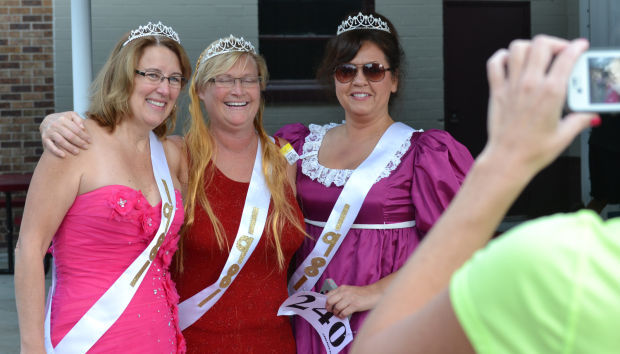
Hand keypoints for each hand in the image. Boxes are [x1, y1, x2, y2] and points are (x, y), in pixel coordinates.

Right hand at [40, 111, 90, 156]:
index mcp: (63, 119)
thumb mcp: (71, 115)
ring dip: (70, 147)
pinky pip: (50, 146)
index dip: (84, 135)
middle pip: (69, 135)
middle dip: (79, 142)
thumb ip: (78, 119)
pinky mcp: (44, 139)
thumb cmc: (63, 119)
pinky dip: (56, 151)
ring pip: (61, 141)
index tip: (90, 141)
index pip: (76, 129)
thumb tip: (83, 128)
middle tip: (86, 147)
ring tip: (77, 152)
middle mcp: (55, 125)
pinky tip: (64, 156)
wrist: (46, 121)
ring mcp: (49, 132)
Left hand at [325, 284, 381, 318]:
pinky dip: (342, 316)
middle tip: (331, 311)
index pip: (328, 295)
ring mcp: (350, 298)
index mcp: (342, 288)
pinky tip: (343, 316)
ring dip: (336, 313)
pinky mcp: (355, 305)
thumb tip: (331, 303)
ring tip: (339, 314)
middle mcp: (344, 292)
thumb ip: (341, 294)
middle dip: (329, 308)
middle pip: (330, 301)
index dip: (326, 302)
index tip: (327, 307)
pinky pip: (344, 312)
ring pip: (336, 308)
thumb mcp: (349, 290)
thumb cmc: (361, 293)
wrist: (374, 293)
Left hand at [482, 35, 595, 178]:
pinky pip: (494, 63)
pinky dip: (501, 57)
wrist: (508, 159)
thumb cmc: (532, 151)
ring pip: (518, 48)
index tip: (579, 46)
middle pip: (541, 44)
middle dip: (554, 43)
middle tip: (559, 52)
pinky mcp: (497, 91)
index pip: (567, 57)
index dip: (576, 47)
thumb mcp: (565, 136)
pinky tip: (510, 61)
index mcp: (551, 93)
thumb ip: (580, 120)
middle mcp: (530, 84)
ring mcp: (512, 86)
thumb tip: (589, 114)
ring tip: (537, 55)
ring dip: (530, 47)